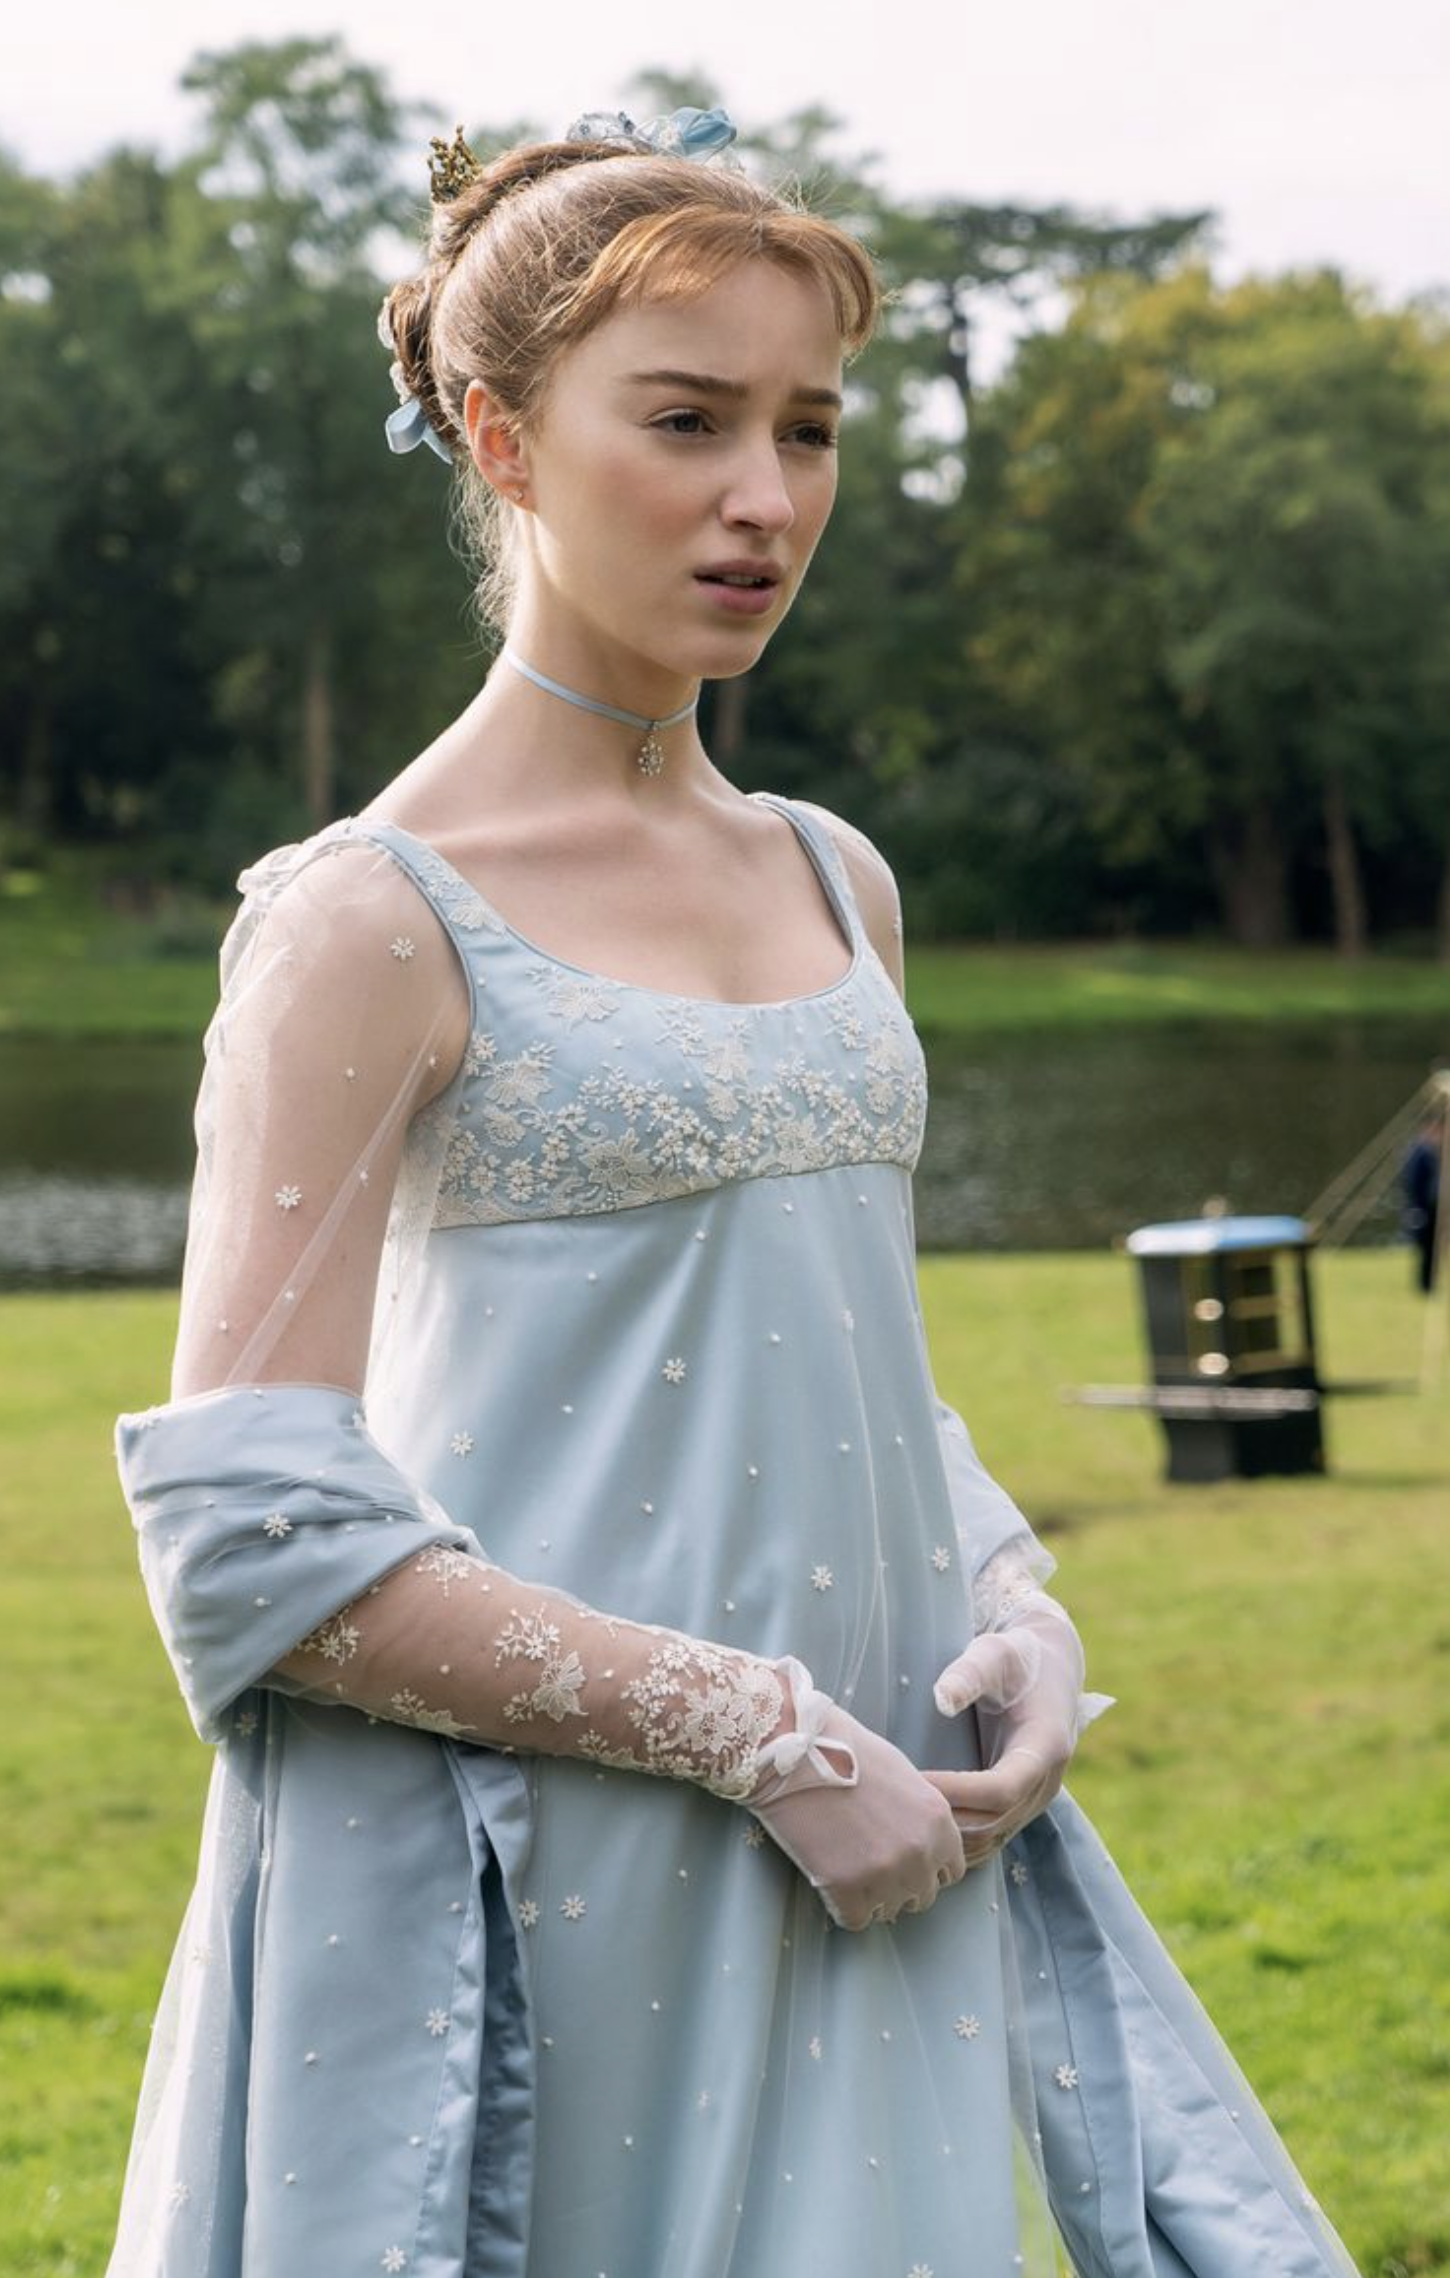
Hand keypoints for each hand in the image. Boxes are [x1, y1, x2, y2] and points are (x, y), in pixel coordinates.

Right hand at [748, 1658, 965, 1929]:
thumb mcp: (902, 1775)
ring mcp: (885, 1874)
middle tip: (870, 1866)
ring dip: (872, 1898)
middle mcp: (920, 1852)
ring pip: (889, 1911)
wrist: (795, 1752)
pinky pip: (855, 1920)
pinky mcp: (846, 1889)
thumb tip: (919, 1839)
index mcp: (939, 1821)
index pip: (951, 1871)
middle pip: (922, 1897)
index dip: (927, 1868)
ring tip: (848, 1869)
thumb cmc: (845, 1752)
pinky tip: (830, 1880)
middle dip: (900, 1886)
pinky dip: (843, 1907)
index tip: (904, 1861)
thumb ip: (920, 1814)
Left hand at [927, 1600, 1109, 1867]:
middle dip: (944, 1817)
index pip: (1001, 1789)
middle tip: (897, 1802)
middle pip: (992, 1822)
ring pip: (990, 1838)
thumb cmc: (1015, 1658)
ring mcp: (1035, 1800)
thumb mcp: (994, 1653)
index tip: (913, 1778)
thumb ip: (969, 1673)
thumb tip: (941, 1700)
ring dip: (947, 1835)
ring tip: (904, 1813)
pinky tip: (922, 1823)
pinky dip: (957, 1841)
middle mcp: (1045, 1783)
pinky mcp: (1021, 1807)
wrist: (1048, 1672)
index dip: (956, 1791)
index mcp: (1045, 1746)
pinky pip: (990, 1839)